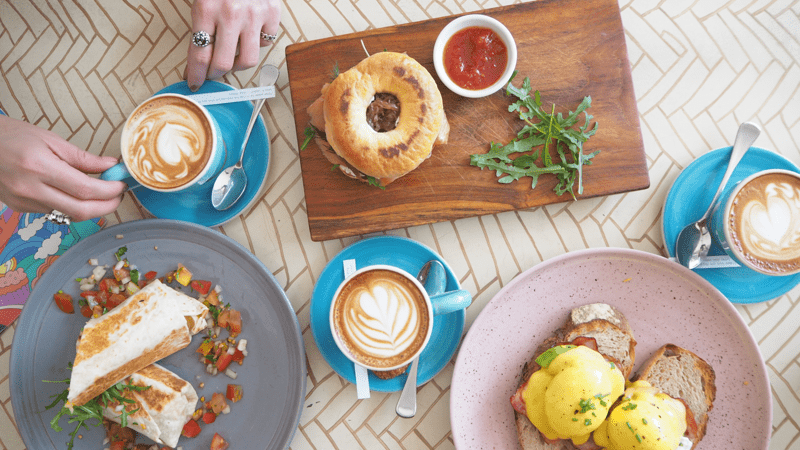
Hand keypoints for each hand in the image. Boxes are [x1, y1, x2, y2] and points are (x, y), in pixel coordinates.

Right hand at [0, 115, 125, 221]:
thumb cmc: (12, 136)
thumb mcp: (50, 140)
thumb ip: (83, 157)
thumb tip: (111, 166)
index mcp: (39, 167)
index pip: (85, 189)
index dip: (109, 191)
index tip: (121, 185)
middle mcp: (30, 189)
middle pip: (80, 210)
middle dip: (106, 206)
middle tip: (117, 196)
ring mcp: (23, 201)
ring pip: (68, 213)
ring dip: (87, 205)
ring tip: (96, 190)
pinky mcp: (19, 208)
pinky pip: (53, 210)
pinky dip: (67, 203)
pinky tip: (68, 190)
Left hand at [187, 0, 280, 90]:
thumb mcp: (201, 0)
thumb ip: (199, 27)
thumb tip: (198, 61)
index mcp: (206, 9)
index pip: (200, 55)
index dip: (196, 74)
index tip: (194, 82)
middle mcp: (232, 14)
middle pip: (224, 64)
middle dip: (215, 74)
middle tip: (212, 73)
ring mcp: (255, 14)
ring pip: (248, 59)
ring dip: (238, 63)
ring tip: (232, 55)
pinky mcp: (272, 12)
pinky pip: (266, 41)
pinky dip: (258, 42)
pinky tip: (250, 33)